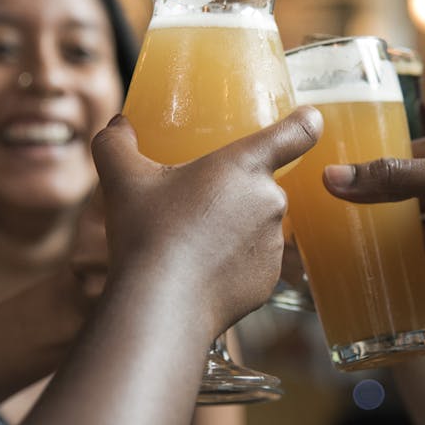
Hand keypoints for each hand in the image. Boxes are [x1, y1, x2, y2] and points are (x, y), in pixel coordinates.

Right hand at [90, 107, 321, 333]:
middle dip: (233, 192)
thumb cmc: (147, 233)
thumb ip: (116, 143)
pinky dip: (233, 264)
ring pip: (256, 225)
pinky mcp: (269, 281)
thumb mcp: (122, 179)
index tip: (308, 119)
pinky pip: (254, 262)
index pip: (295, 133)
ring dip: (234, 228)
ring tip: (191, 242)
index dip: (305, 122)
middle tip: (194, 205)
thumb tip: (117, 125)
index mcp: (245, 165)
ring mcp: (274, 244)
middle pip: (260, 185)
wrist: (162, 305)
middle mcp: (271, 201)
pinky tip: (200, 271)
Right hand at [322, 115, 424, 320]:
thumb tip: (335, 177)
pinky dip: (423, 284)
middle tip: (336, 229)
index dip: (373, 167)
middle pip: (415, 196)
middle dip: (380, 214)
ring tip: (356, 265)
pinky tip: (396, 297)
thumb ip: (400, 179)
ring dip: (399, 252)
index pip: (412, 151)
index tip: (331, 185)